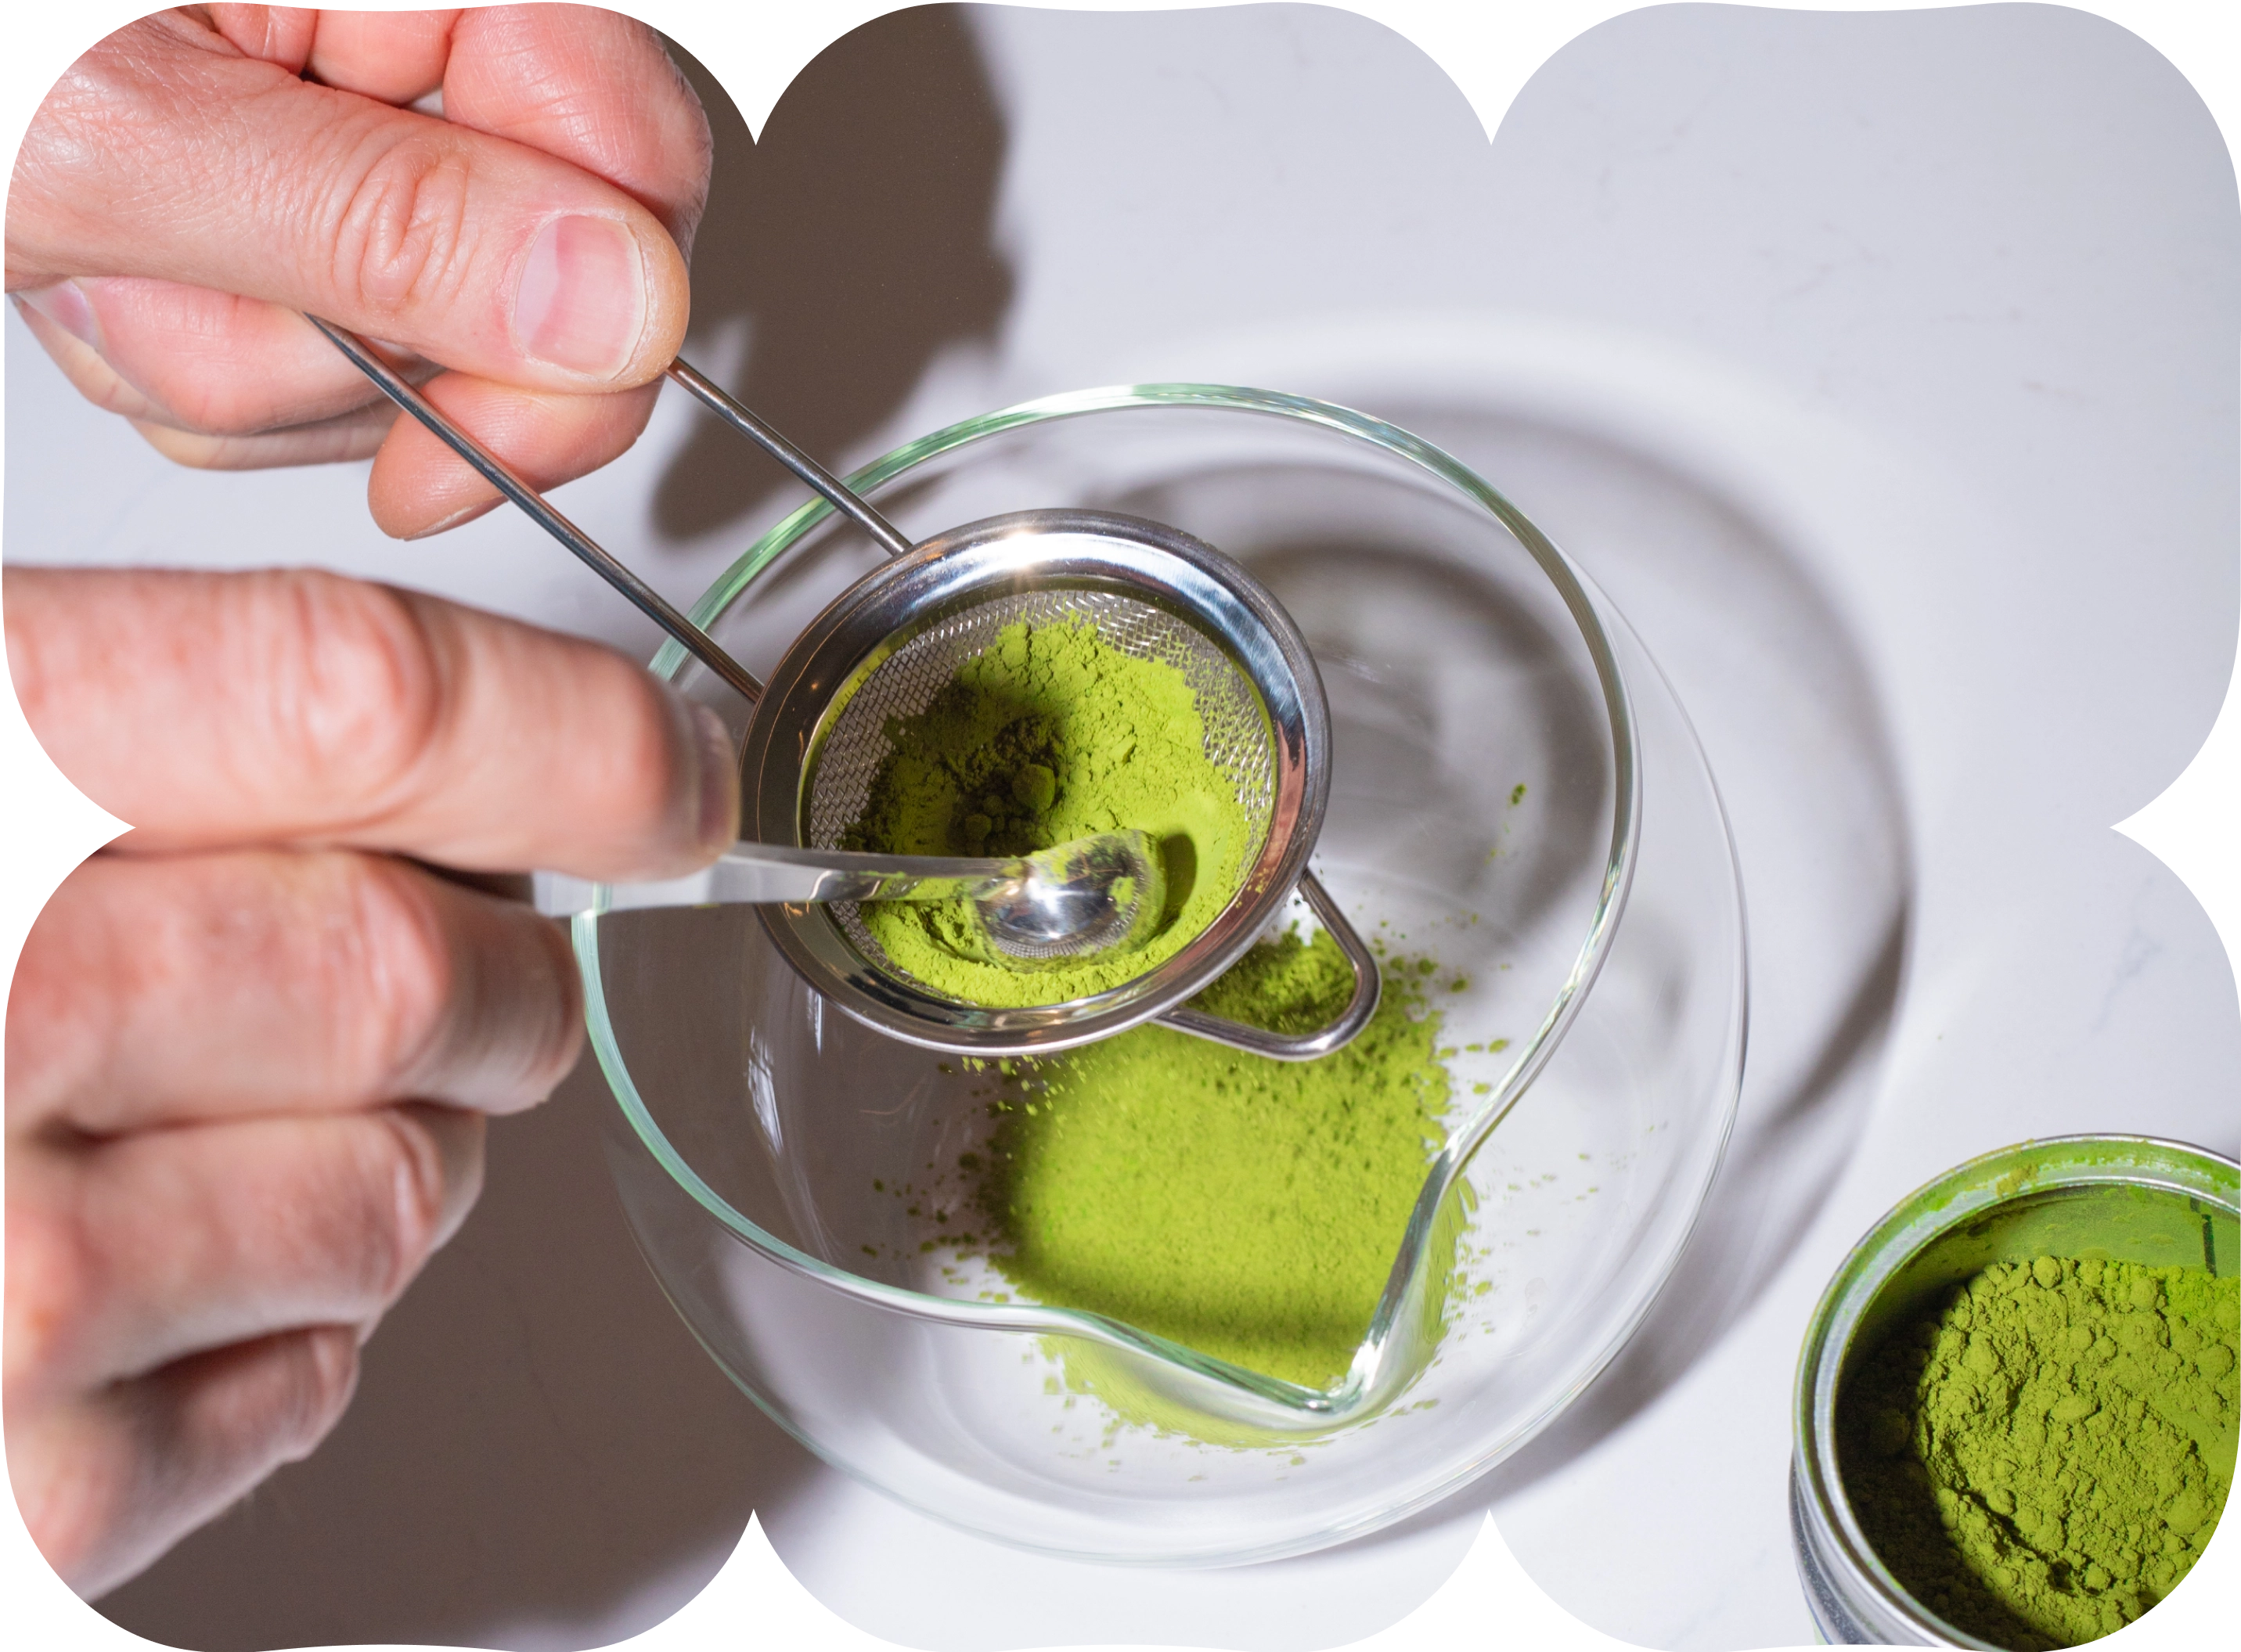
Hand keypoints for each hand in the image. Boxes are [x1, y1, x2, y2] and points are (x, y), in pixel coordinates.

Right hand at [1, 566, 738, 1597]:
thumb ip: (135, 729)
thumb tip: (453, 747)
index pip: (359, 704)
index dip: (574, 736)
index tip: (663, 775)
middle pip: (425, 964)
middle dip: (495, 972)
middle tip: (449, 969)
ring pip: (406, 1181)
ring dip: (397, 1150)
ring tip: (233, 1129)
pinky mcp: (14, 1501)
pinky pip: (312, 1369)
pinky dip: (289, 1320)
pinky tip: (144, 1276)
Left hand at [4, 4, 709, 536]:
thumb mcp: (111, 135)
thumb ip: (387, 221)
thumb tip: (623, 301)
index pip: (640, 153)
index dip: (586, 325)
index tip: (468, 436)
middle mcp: (405, 15)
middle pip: (546, 268)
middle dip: (357, 346)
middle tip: (185, 306)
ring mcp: (352, 104)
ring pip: (425, 328)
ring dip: (247, 356)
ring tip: (99, 270)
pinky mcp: (297, 186)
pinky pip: (332, 340)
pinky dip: (208, 352)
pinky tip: (107, 274)